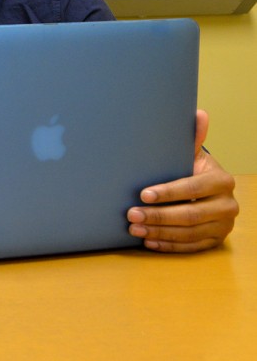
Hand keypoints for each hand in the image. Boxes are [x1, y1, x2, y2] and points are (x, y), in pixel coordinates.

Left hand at [127, 109, 237, 251]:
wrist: (207, 189)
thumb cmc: (192, 169)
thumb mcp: (192, 154)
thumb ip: (193, 137)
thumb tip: (199, 113)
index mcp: (222, 181)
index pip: (193, 188)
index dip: (168, 192)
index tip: (143, 194)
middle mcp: (228, 205)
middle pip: (190, 214)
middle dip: (158, 215)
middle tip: (132, 214)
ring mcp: (224, 226)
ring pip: (189, 233)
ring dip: (159, 232)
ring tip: (134, 228)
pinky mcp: (215, 241)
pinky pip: (192, 247)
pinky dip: (169, 246)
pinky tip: (149, 241)